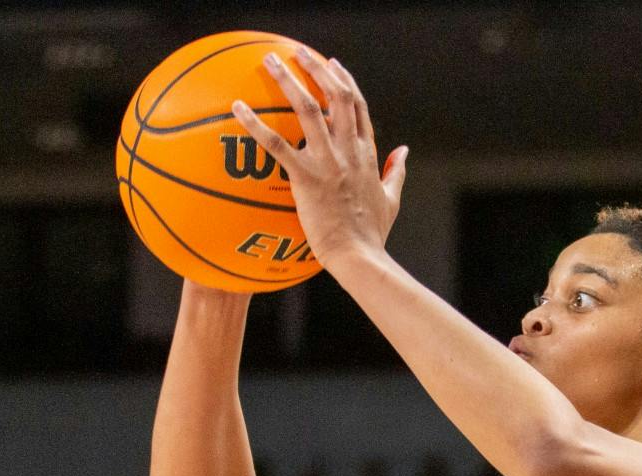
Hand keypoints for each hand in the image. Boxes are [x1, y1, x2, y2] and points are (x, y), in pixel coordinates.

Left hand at [232, 51, 407, 270]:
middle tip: (297, 52)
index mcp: (367, 154)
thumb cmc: (373, 234)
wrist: (360, 256)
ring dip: (288, 81)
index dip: (344, 81)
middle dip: (316, 69)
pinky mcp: (306, 178)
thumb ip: (396, 171)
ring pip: (308, 109)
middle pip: (336, 96)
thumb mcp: (391, 198)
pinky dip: (255, 124)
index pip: (358, 106)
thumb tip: (404, 151)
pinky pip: (276, 145)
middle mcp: (349, 150)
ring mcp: (328, 162)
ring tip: (270, 61)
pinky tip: (238, 108)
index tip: (332, 64)